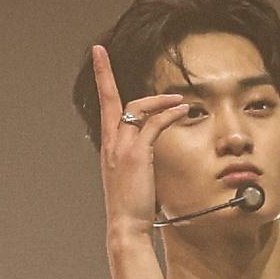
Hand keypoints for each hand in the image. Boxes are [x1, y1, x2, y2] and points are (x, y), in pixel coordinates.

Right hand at [92, 44, 188, 242]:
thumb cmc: (132, 209)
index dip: (101, 84)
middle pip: (109, 100)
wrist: (126, 226)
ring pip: (135, 108)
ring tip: (177, 99)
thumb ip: (137, 160)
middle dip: (103, 73)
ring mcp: (122, 148)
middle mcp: (111, 144)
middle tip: (100, 51)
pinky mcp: (138, 154)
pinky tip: (182, 111)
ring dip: (157, 99)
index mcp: (109, 149)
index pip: (105, 111)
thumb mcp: (131, 179)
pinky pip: (154, 124)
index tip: (97, 61)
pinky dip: (169, 114)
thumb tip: (148, 155)